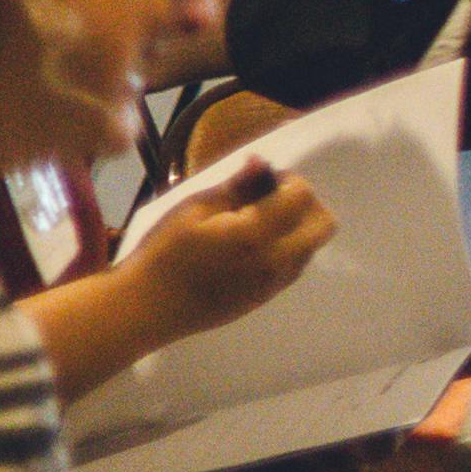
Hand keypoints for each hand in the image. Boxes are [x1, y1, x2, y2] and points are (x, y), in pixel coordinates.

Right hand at [115, 165, 332, 340]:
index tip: (263, 179)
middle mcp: (276, 262)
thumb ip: (235, 187)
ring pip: (313, 246)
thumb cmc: (163, 253)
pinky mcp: (266, 298)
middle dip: (306, 203)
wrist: (145, 308)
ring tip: (257, 221)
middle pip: (324, 225)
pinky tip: (252, 244)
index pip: (303, 198)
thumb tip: (262, 163)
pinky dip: (288, 247)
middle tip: (269, 197)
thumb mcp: (193, 210)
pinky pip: (296, 266)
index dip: (290, 180)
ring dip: (299, 226)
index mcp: (256, 236)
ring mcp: (274, 284)